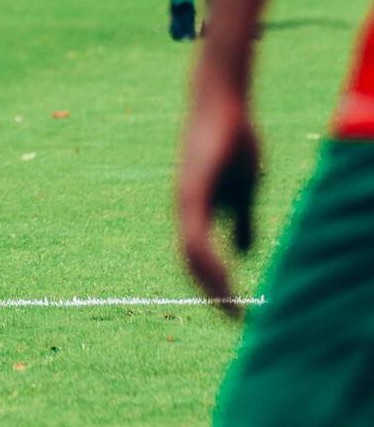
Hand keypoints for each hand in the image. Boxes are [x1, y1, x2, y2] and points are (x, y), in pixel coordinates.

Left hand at [176, 79, 261, 314]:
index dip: (213, 288)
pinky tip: (218, 271)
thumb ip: (240, 221)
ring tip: (229, 305)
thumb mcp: (243, 191)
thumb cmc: (232, 143)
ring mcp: (184, 199)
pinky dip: (204, 254)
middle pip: (191, 264)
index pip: (199, 260)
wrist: (221, 105)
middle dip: (211, 294)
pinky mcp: (191, 187)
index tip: (234, 314)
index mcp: (195, 213)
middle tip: (233, 321)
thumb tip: (244, 253)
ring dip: (209, 282)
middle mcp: (183, 211)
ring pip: (189, 252)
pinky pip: (194, 228)